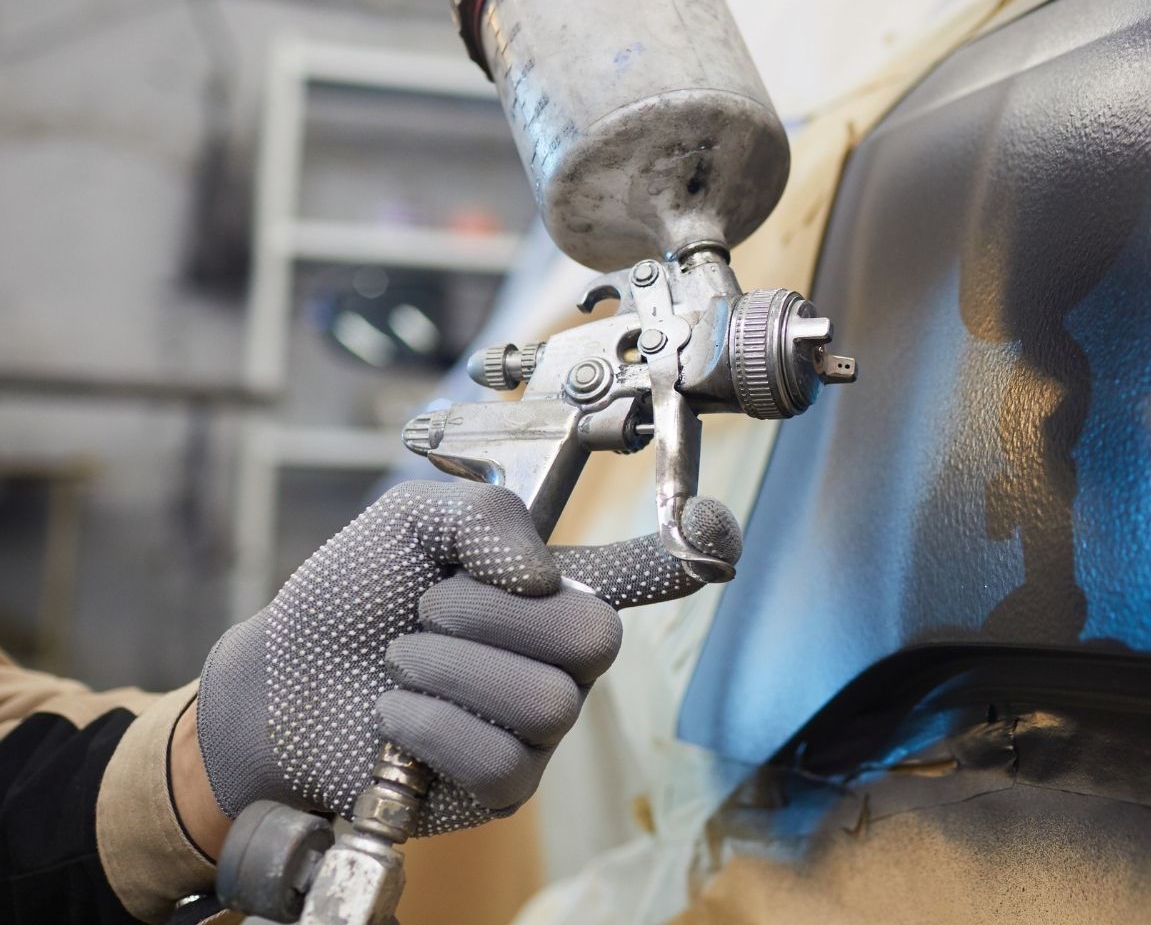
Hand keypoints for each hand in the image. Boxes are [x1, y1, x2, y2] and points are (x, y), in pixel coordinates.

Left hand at [190, 480, 740, 837]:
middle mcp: (560, 657)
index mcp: (551, 586)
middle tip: (431, 611)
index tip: (718, 529)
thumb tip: (542, 577)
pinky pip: (504, 757)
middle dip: (493, 616)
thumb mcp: (407, 522)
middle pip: (597, 638)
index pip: (647, 570)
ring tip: (405, 665)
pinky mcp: (505, 787)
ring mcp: (540, 727)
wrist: (277, 686)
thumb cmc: (349, 601)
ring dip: (449, 671)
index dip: (696, 550)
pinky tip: (396, 719)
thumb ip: (483, 518)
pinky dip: (431, 727)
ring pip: (547, 701)